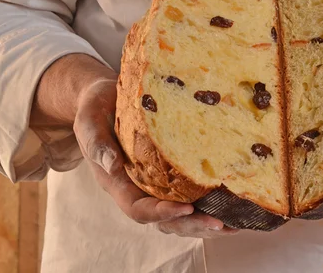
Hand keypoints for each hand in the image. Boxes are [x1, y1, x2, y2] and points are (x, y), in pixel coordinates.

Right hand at [32, 54, 236, 236]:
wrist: (105, 97)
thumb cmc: (96, 107)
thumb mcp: (89, 120)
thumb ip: (96, 142)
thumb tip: (111, 163)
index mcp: (117, 182)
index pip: (138, 208)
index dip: (162, 213)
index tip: (187, 209)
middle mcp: (137, 188)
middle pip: (164, 220)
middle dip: (192, 225)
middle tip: (222, 224)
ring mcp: (153, 183)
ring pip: (179, 214)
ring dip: (205, 221)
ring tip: (234, 225)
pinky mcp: (168, 173)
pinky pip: (188, 194)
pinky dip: (210, 203)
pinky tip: (234, 202)